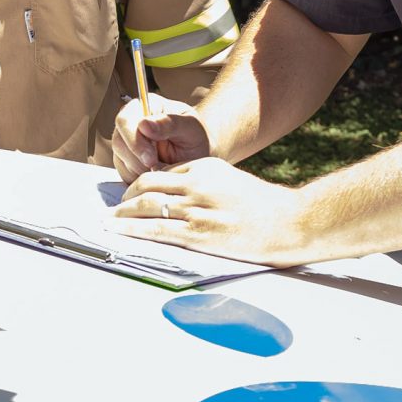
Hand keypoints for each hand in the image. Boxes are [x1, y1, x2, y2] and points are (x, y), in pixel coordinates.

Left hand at [110, 158, 326, 267]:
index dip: (140, 183)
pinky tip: (119, 230)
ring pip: (146, 206)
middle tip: (115, 206)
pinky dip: (132, 228)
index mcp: (206, 167)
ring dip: (122, 213)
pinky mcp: (199, 233)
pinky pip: (156, 229)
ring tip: (110, 220)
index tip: (130, 193)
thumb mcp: (232, 182)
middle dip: (125, 196)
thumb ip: (205, 183)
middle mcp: (198, 184)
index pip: (162, 172)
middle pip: (147, 185)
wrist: (290, 222)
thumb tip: (179, 194)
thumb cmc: (265, 207)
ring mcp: (198, 209)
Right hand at [112, 95, 213, 179]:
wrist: (198, 156)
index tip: (151, 159)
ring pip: (119, 158)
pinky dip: (138, 177)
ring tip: (162, 169)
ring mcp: (126, 141)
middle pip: (118, 141)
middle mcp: (132, 121)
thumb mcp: (191, 128)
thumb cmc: (196, 138)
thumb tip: (144, 124)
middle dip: (137, 159)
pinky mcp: (125, 159)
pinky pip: (124, 172)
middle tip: (157, 169)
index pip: (125, 120)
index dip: (134, 141)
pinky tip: (156, 173)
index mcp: (146, 105)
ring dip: (139, 170)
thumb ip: (170, 123)